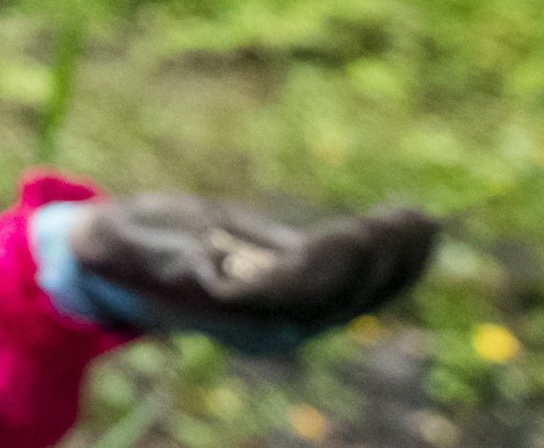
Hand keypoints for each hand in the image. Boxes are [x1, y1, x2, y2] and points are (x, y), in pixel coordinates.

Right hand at [38, 195, 436, 355]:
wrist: (120, 266)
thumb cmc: (119, 244)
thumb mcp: (128, 240)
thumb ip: (170, 253)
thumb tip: (211, 266)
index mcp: (231, 313)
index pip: (298, 293)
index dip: (334, 265)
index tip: (359, 230)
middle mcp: (269, 327)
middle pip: (340, 298)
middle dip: (378, 259)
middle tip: (411, 216)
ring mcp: (290, 318)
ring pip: (358, 297)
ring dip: (397, 260)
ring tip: (424, 220)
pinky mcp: (302, 299)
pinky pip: (356, 286)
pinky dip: (389, 261)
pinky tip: (412, 230)